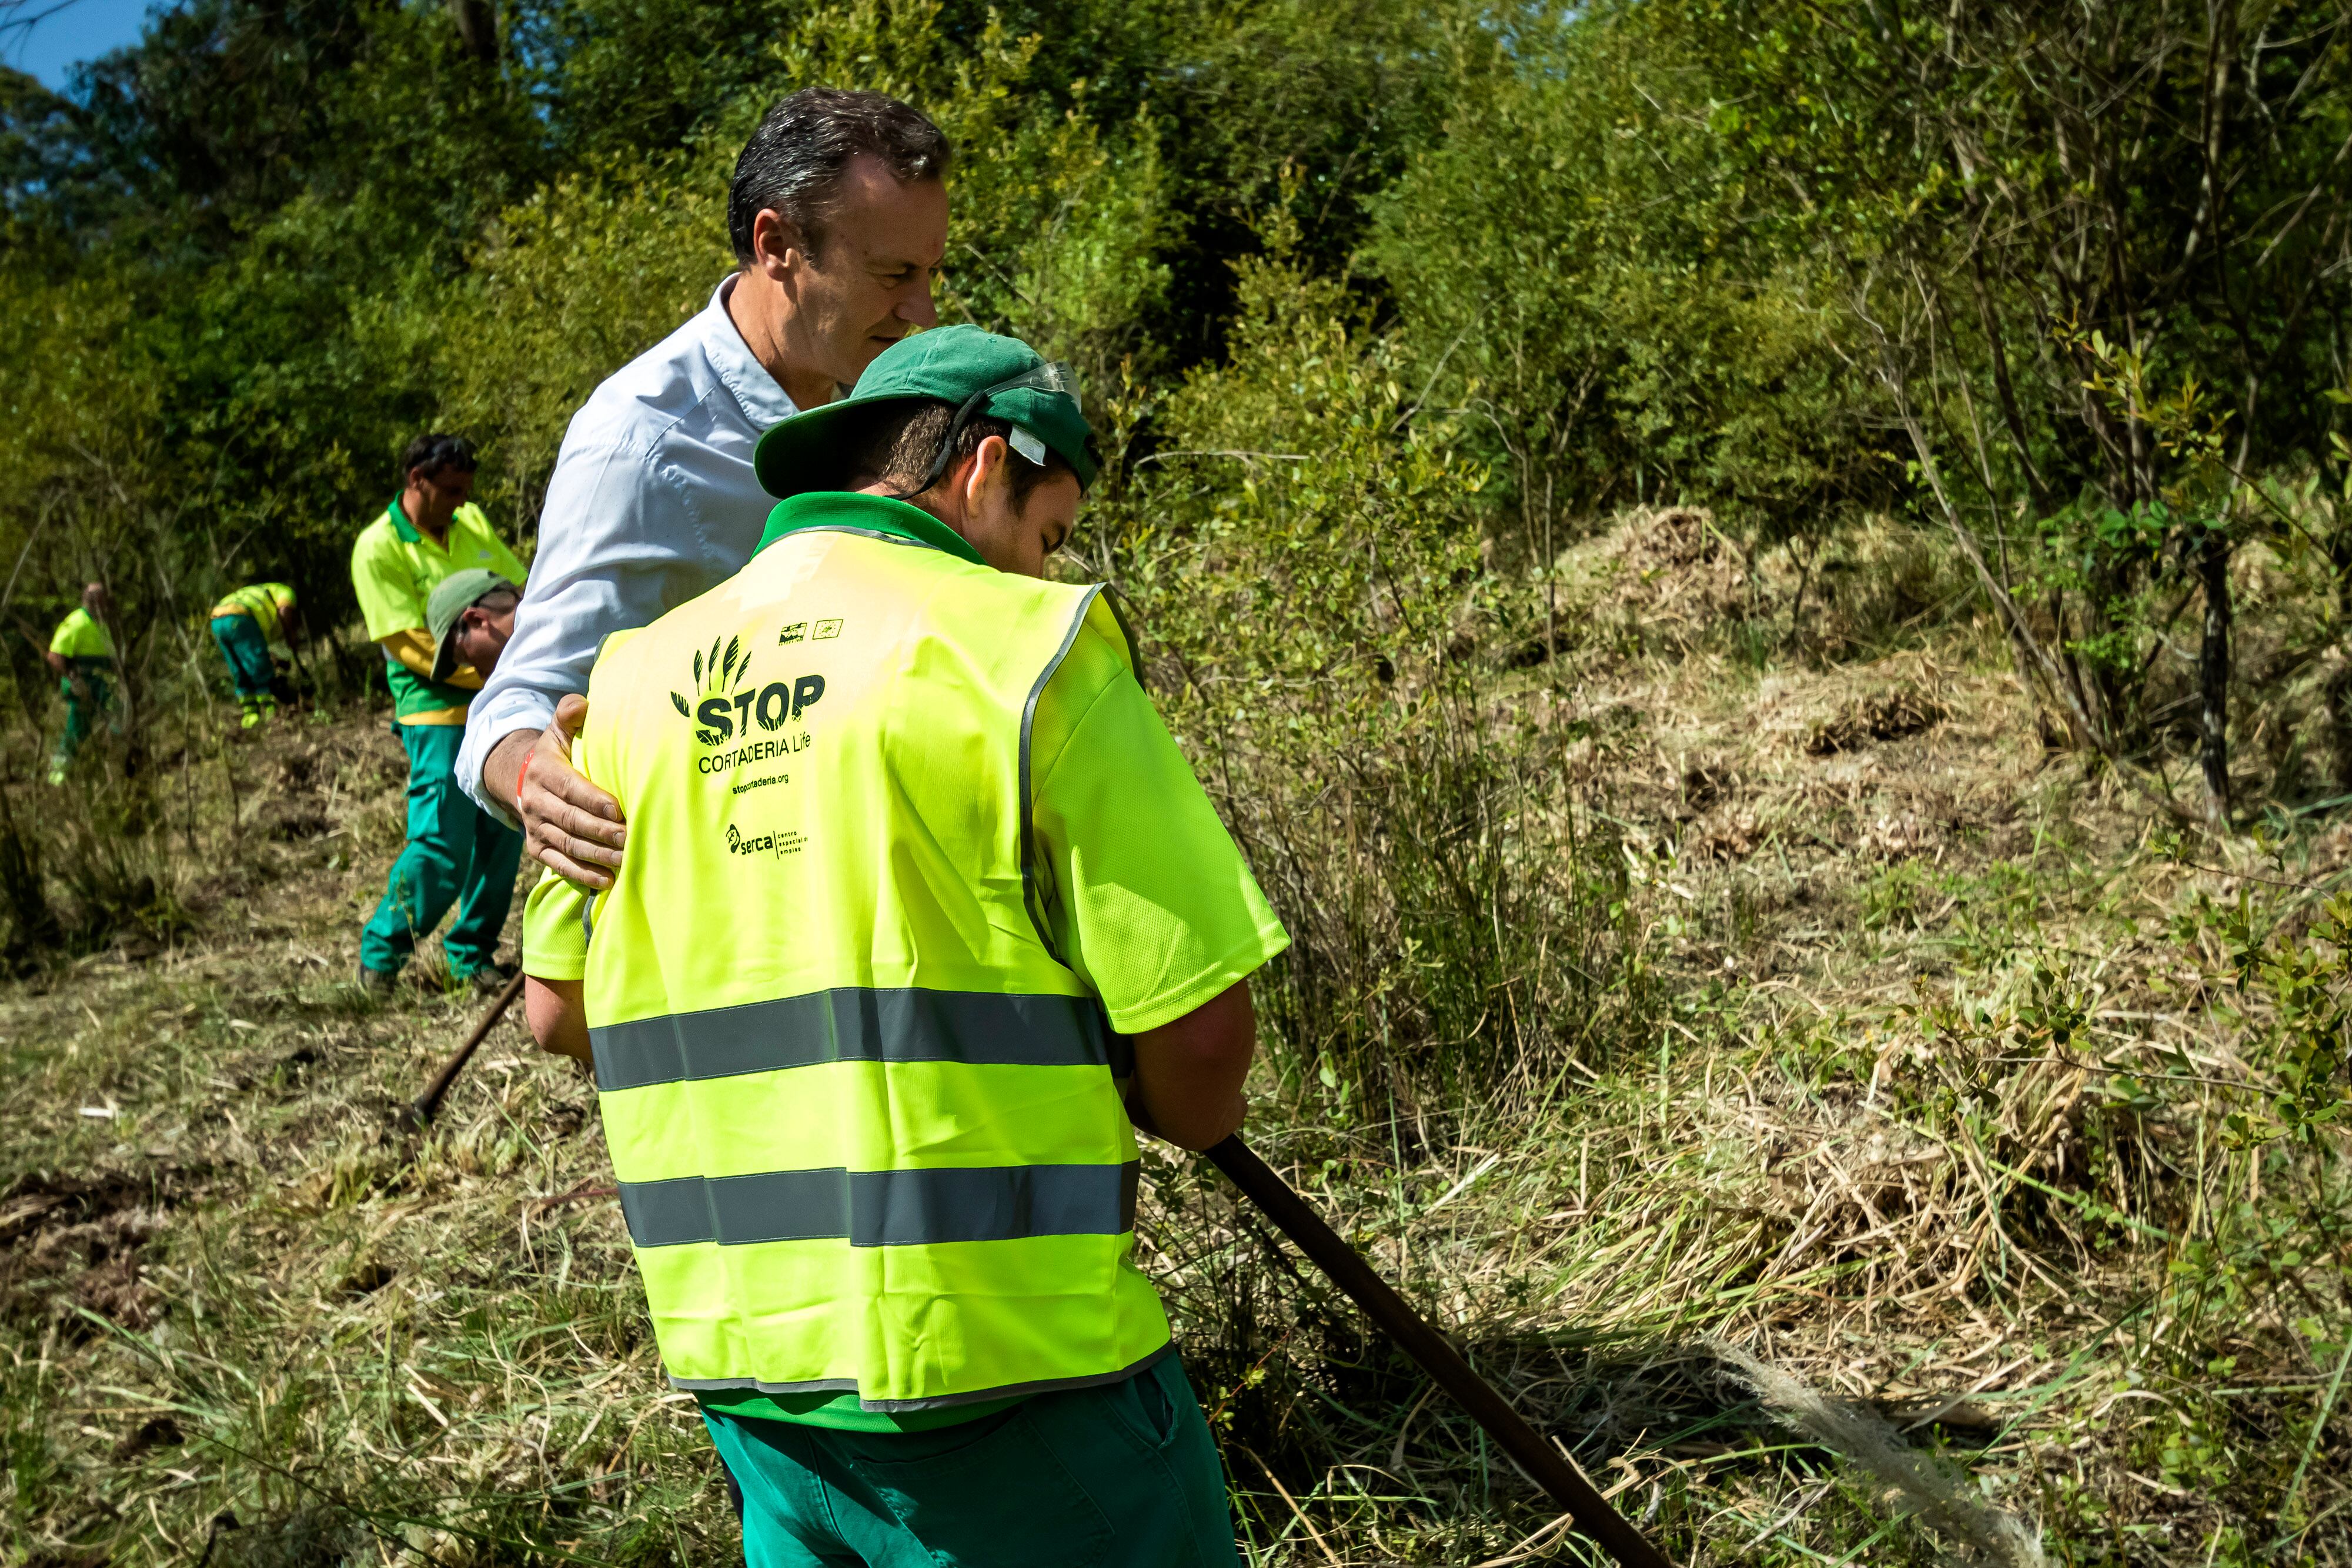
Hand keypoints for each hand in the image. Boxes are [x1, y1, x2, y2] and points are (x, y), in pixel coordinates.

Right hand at [515, 695, 626, 887]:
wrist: (520, 781)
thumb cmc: (553, 755)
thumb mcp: (556, 731)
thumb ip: (568, 715)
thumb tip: (582, 704)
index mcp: (544, 773)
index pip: (571, 789)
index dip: (593, 801)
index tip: (618, 810)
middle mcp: (536, 803)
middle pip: (572, 821)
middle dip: (602, 833)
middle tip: (631, 839)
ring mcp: (536, 828)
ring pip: (568, 845)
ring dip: (597, 856)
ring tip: (625, 861)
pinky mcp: (537, 848)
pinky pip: (559, 865)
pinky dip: (582, 875)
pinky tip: (606, 881)